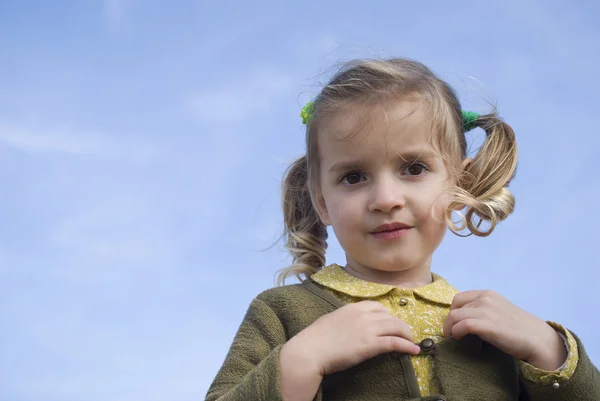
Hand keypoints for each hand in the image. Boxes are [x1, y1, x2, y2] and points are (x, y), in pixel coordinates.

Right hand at [283, 301, 419, 376]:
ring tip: (412, 342)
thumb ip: (344, 319)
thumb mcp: (331, 320)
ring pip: (397, 327)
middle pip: (391, 317)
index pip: (378, 307)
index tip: (392, 324)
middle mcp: (363, 315)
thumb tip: (348, 324)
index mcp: (353, 307)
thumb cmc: (315, 338)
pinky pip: (396, 342)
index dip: (388, 316)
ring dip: (408, 335)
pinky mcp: (371, 344)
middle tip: (405, 335)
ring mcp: (368, 329)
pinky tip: (414, 350)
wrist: (310, 350)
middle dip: (401, 326)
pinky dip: (407, 346)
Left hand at [443, 290, 566, 369]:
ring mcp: (486, 311)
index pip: (459, 298)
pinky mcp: (487, 325)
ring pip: (454, 316)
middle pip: (455, 307)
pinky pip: (462, 325)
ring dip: (449, 328)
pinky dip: (455, 332)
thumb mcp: (498, 310)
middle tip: (450, 332)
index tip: (453, 322)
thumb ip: (483, 308)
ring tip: (452, 337)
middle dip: (449, 320)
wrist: (537, 339)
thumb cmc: (517, 327)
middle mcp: (485, 298)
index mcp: (488, 294)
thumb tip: (464, 316)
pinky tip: (459, 338)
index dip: (453, 311)